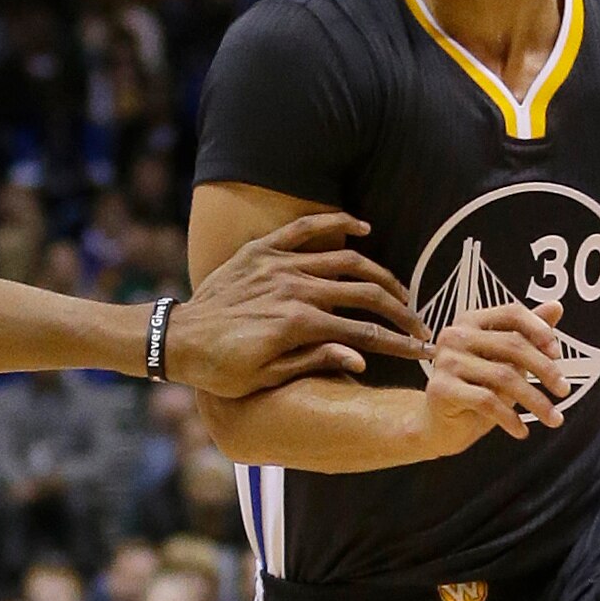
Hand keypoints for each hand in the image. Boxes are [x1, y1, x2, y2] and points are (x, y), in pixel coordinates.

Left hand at [171, 212, 433, 397]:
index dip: (400, 344)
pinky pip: (306, 228)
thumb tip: (362, 358)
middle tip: (419, 325)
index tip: (424, 352)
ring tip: (399, 291)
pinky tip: (362, 227)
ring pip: (346, 260)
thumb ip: (316, 362)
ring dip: (380, 274)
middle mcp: (296, 289)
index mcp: (299, 325)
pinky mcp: (263, 250)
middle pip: (365, 294)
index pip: (365, 333)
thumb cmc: (220, 369)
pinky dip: (337, 223)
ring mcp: (280, 265)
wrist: (175, 340)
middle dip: (400, 311)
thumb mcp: (267, 377)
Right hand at [420, 301, 570, 455]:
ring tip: (553, 417)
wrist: (440, 425)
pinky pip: (486, 401)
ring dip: (535, 401)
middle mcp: (455, 335)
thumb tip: (556, 307)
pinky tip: (522, 430)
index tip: (558, 354)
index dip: (539, 330)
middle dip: (545, 370)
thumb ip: (527, 334)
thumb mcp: (506, 361)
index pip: (512, 313)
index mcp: (472, 321)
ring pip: (503, 376)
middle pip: (512, 345)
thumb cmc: (476, 388)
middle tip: (564, 390)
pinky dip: (510, 418)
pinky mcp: (441, 388)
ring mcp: (445, 361)